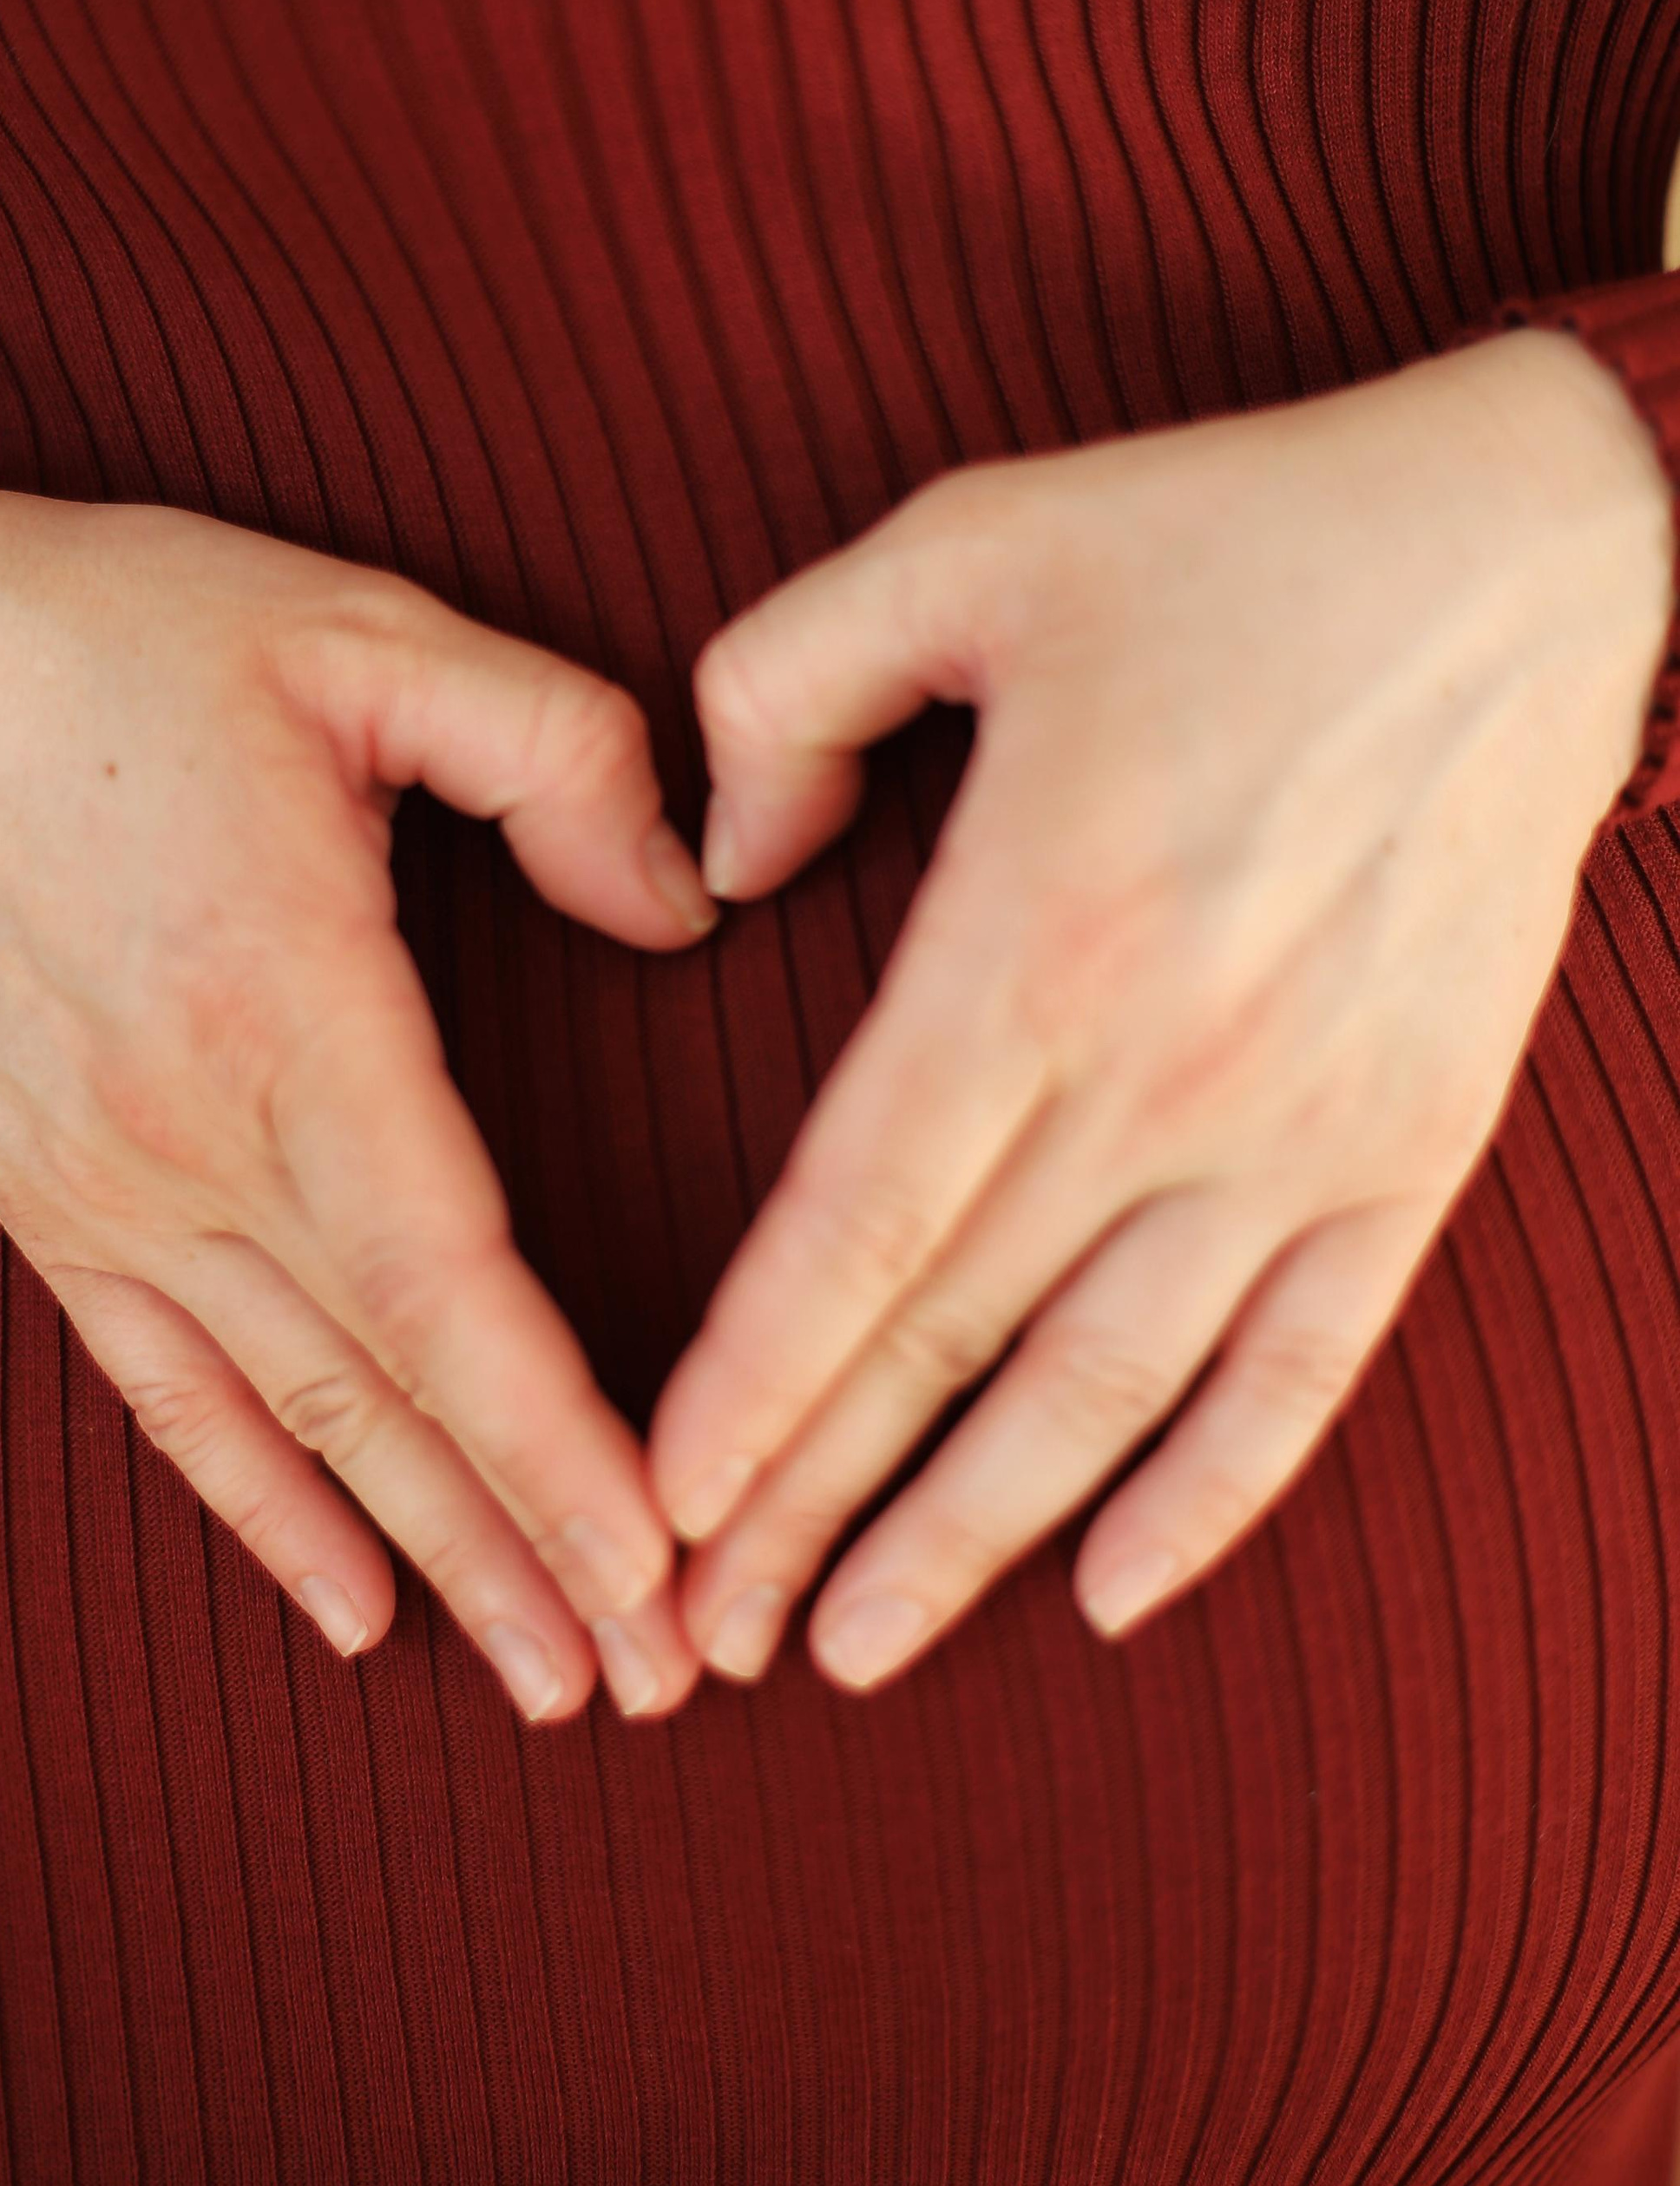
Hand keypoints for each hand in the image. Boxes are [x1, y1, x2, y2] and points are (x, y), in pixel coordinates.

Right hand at [0, 475, 716, 1723]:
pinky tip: (350, 1605)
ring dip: (429, 1556)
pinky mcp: (48, 1198)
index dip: (557, 1436)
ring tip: (547, 1680)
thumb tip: (686, 905)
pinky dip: (260, 1505)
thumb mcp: (370, 634)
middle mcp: (187, 1133)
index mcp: (286, 1003)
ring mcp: (105, 1184)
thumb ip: (560, 755)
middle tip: (660, 1679)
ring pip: (293, 1419)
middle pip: (392, 1388)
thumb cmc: (140, 639)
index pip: (449, 1277)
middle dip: (534, 1547)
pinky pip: (164, 1389)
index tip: (663, 1556)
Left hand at [646, 331, 1674, 1689]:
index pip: (854, 1222)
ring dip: (973, 1538)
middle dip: (809, 1504)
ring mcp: (1303, 1131)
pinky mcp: (1411, 1149)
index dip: (747, 1382)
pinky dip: (1210, 1494)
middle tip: (697, 1637)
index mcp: (1032, 936)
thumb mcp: (959, 541)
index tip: (658, 1501)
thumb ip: (777, 691)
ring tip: (850, 1648)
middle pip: (949, 1341)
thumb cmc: (1223, 537)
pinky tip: (1114, 1594)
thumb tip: (719, 870)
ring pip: (1109, 1393)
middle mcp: (1166, 1072)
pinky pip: (1303, 1367)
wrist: (1528, 553)